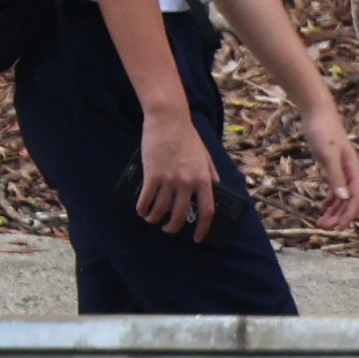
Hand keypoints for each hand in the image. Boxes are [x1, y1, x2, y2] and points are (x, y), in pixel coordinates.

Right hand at [134, 115, 222, 240]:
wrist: (168, 120)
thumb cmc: (187, 136)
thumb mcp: (205, 155)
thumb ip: (210, 173)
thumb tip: (216, 187)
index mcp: (203, 178)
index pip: (206, 211)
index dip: (203, 229)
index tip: (197, 238)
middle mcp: (187, 182)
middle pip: (180, 216)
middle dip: (172, 227)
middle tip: (168, 228)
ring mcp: (169, 179)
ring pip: (160, 210)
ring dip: (155, 219)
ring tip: (152, 218)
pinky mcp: (152, 175)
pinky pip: (146, 200)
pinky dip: (143, 209)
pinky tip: (142, 210)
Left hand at [297, 92, 358, 233]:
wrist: (317, 112)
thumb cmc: (323, 131)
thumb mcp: (328, 154)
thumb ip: (336, 176)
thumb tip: (344, 198)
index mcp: (353, 169)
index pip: (356, 197)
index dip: (349, 214)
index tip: (338, 227)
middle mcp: (350, 171)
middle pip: (348, 200)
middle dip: (338, 215)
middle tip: (323, 227)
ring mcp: (341, 169)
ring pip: (341, 196)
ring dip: (333, 210)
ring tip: (320, 222)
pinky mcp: (331, 166)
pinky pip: (334, 188)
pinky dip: (329, 200)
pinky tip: (322, 208)